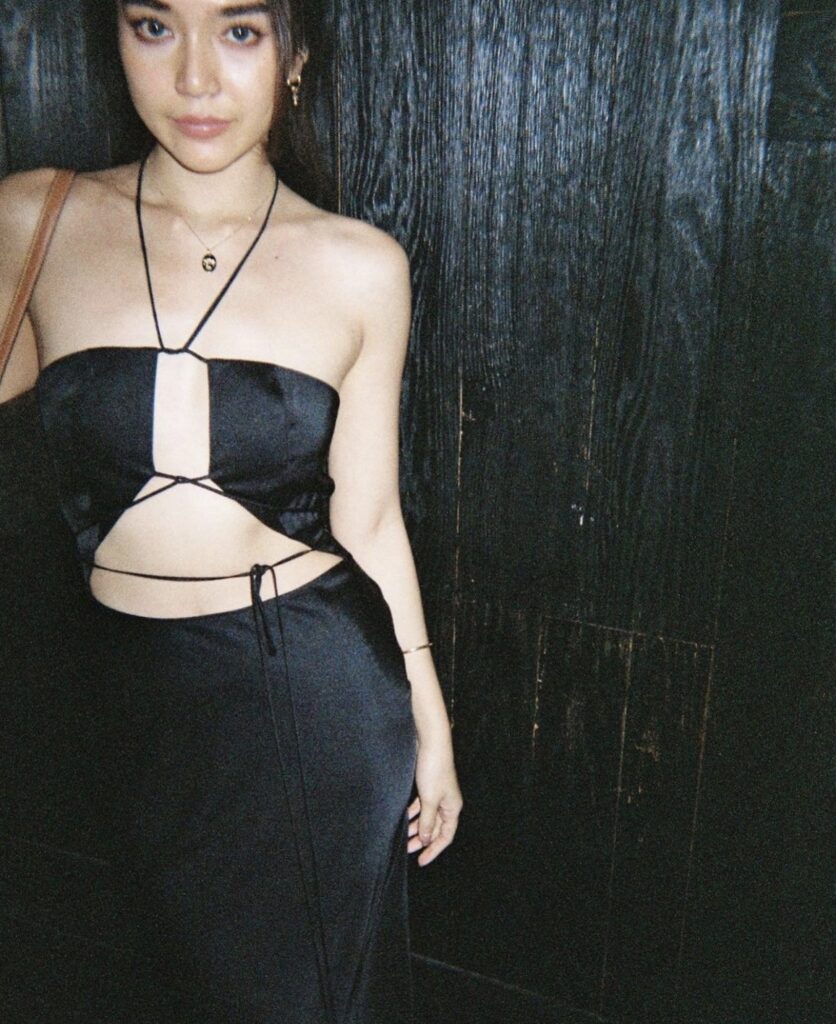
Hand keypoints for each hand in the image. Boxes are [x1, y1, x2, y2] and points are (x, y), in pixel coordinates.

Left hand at [407, 741, 462, 865]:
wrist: (431, 743)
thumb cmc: (434, 770)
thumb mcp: (429, 800)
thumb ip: (427, 822)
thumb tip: (425, 840)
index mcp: (452, 808)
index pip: (445, 836)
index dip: (433, 850)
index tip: (421, 861)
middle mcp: (447, 803)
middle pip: (435, 828)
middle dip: (421, 840)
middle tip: (405, 850)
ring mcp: (437, 794)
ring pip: (426, 817)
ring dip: (415, 827)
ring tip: (401, 836)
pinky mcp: (428, 785)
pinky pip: (421, 805)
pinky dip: (412, 813)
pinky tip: (402, 817)